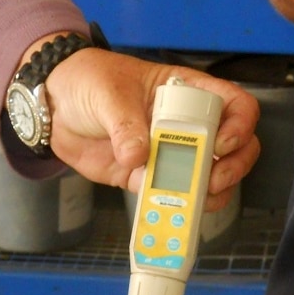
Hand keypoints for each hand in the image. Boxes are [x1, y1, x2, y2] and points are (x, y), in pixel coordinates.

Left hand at [44, 49, 260, 211]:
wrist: (53, 106)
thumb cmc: (87, 81)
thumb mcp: (108, 93)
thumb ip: (124, 124)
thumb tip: (137, 157)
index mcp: (187, 92)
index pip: (234, 104)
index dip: (240, 125)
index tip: (221, 143)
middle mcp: (188, 124)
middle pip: (235, 147)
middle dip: (233, 167)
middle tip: (212, 180)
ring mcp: (171, 153)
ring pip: (210, 176)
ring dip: (211, 193)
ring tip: (196, 199)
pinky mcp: (148, 176)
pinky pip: (173, 196)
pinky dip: (177, 208)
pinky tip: (171, 213)